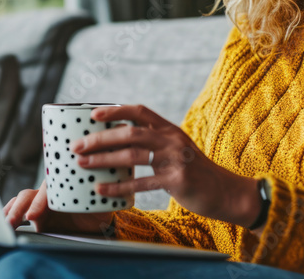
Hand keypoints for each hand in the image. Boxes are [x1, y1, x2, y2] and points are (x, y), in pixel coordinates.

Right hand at [3, 180, 112, 235]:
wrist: (94, 223)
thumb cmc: (98, 210)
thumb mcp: (101, 207)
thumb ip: (99, 203)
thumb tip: (101, 195)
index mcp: (65, 185)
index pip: (50, 189)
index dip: (40, 201)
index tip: (33, 216)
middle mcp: (50, 190)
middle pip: (32, 194)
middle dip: (22, 207)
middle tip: (16, 222)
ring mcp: (40, 202)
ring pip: (22, 200)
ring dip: (12, 211)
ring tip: (6, 224)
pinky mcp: (34, 214)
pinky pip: (17, 209)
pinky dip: (9, 214)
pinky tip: (3, 223)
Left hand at [73, 104, 261, 227]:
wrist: (226, 192)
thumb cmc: (196, 172)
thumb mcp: (178, 150)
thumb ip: (155, 143)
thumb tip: (119, 142)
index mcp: (169, 129)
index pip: (140, 111)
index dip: (115, 110)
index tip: (92, 115)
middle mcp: (172, 140)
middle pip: (130, 132)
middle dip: (100, 138)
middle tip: (77, 145)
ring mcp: (175, 159)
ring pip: (132, 155)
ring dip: (104, 159)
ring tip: (83, 164)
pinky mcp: (176, 180)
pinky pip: (141, 182)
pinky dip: (118, 186)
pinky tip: (102, 189)